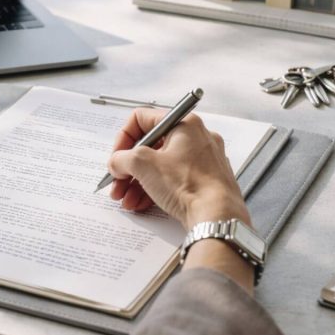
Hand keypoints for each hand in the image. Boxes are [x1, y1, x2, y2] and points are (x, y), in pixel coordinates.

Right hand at [107, 110, 255, 291]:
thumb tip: (117, 163)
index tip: (117, 157)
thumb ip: (121, 158)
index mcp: (184, 124)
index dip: (123, 138)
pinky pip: (173, 180)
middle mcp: (196, 138)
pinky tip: (141, 204)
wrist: (218, 215)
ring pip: (160, 166)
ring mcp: (203, 160)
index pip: (142, 119)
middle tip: (118, 182)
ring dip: (138, 182)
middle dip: (129, 168)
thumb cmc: (189, 185)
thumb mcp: (143, 164)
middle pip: (150, 146)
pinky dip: (155, 190)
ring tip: (126, 199)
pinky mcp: (205, 180)